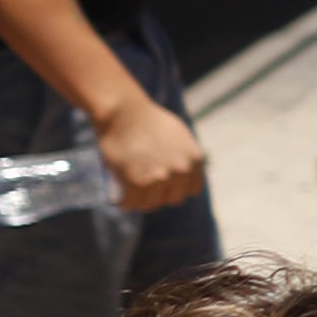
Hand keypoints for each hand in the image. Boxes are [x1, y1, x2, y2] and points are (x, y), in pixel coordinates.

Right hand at [89, 96, 208, 215]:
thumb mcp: (180, 136)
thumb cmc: (149, 121)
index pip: (191, 190)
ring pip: (151, 204)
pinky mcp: (136, 181)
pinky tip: (122, 201)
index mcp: (194, 160)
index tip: (164, 187)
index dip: (177, 189)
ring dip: (141, 202)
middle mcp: (181, 170)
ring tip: (132, 197)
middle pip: (172, 199)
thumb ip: (185, 158)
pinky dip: (126, 203)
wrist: (124, 111)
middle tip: (146, 191)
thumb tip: (185, 176)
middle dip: (160, 195)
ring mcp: (159, 177)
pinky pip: (132, 203)